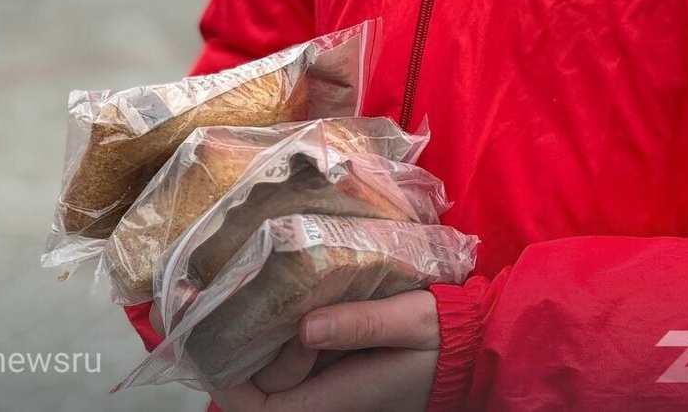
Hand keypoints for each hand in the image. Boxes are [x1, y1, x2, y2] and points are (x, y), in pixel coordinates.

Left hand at [212, 290, 439, 411]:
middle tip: (248, 299)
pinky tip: (290, 293)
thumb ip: (362, 325)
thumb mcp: (411, 320)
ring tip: (272, 287)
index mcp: (342, 396)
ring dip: (266, 334)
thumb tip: (305, 328)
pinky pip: (299, 355)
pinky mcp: (339, 364)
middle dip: (249, 348)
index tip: (211, 343)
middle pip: (263, 387)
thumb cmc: (446, 334)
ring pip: (277, 369)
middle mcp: (330, 396)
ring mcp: (333, 382)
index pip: (265, 410)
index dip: (229, 387)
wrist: (475, 345)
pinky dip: (286, 330)